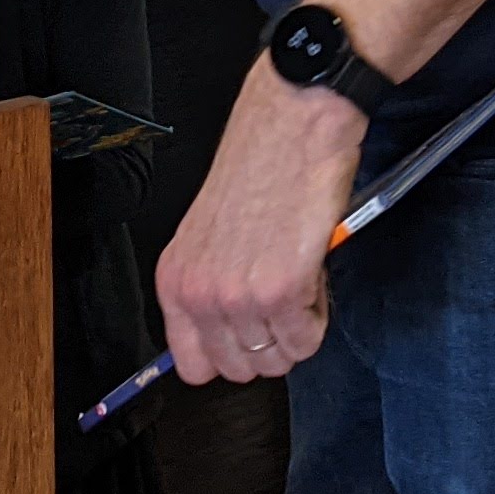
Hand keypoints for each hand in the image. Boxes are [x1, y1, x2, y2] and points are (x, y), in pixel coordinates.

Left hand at [155, 64, 364, 384]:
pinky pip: (307, 339)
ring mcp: (239, 297)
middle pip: (240, 370)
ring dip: (298, 327)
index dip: (230, 355)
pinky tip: (313, 273)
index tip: (251, 336)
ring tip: (300, 279)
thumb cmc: (260, 165)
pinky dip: (318, 316)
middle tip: (285, 300)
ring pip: (278, 360)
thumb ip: (212, 284)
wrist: (292, 123)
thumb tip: (231, 332)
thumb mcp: (210, 233)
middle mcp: (200, 294)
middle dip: (271, 343)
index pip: (192, 365)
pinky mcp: (282, 290)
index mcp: (176, 279)